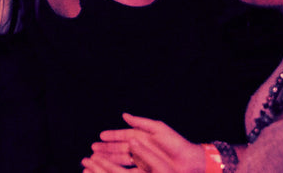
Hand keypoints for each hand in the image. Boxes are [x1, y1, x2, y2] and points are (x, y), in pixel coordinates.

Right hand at [84, 114, 206, 172]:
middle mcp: (140, 149)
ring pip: (121, 160)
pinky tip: (110, 169)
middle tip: (93, 149)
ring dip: (109, 159)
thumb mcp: (158, 129)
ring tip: (97, 159)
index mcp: (142, 137)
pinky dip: (118, 169)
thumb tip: (124, 115)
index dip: (112, 136)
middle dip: (106, 149)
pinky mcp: (145, 171)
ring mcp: (142, 161)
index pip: (123, 135)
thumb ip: (140, 123)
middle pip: (119, 149)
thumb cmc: (176, 144)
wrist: (189, 162)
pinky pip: (129, 170)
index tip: (100, 136)